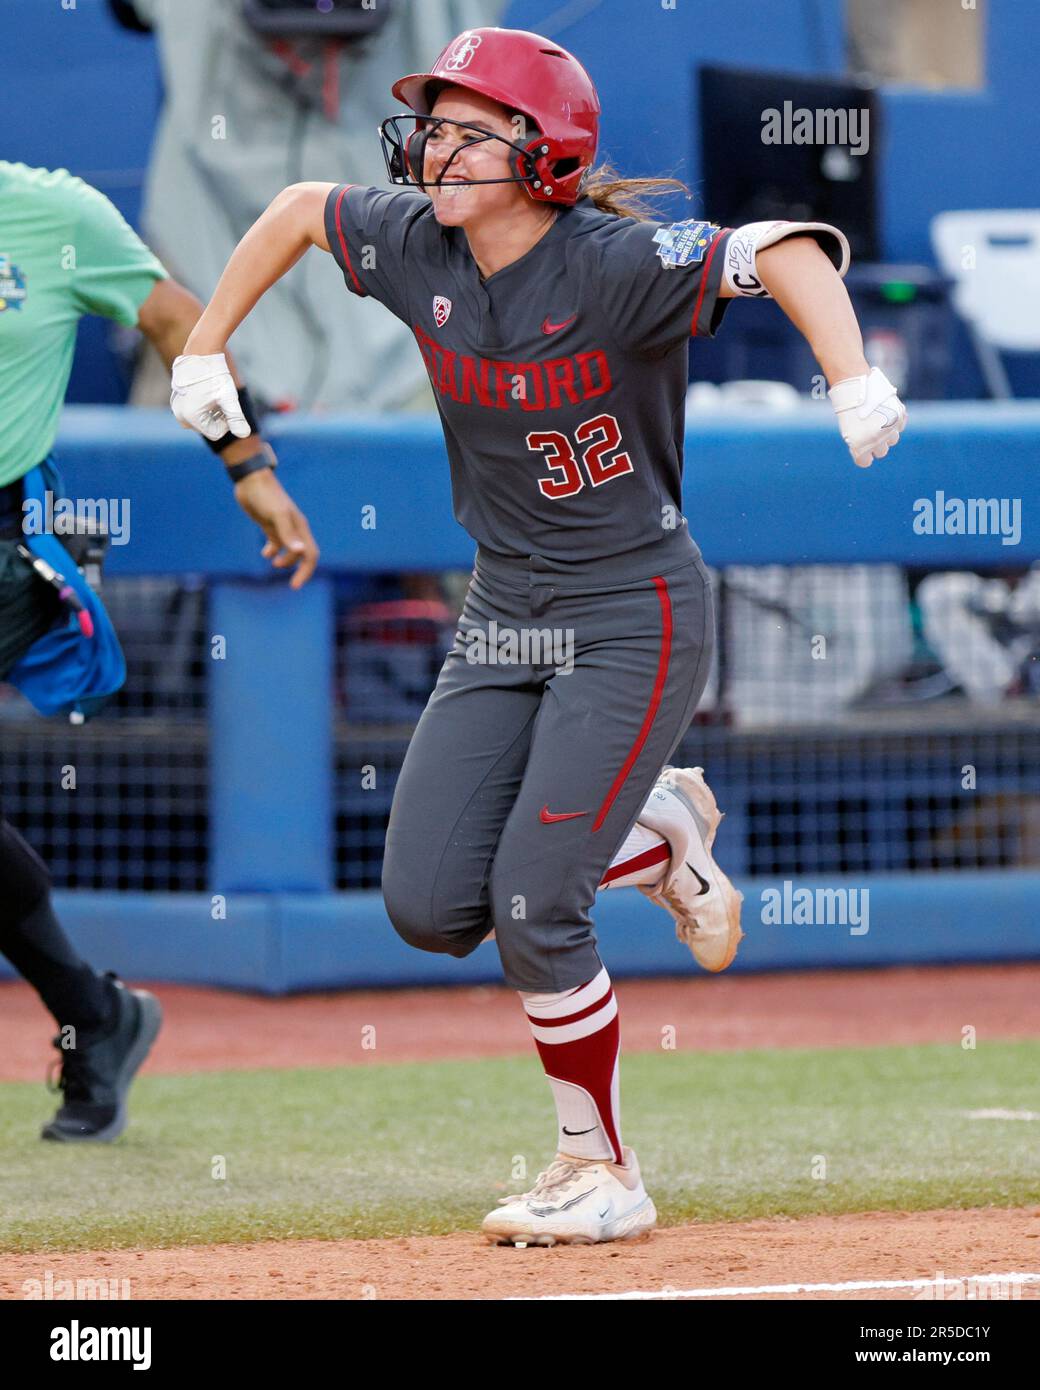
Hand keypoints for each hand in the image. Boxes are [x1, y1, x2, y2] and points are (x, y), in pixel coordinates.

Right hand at [170, 352, 250, 441]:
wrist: (201, 352)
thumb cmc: (215, 375)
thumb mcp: (228, 397)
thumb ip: (236, 418)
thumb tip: (245, 435)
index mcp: (191, 417)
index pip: (215, 433)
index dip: (226, 423)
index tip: (229, 406)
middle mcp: (180, 414)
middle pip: (207, 428)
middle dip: (217, 418)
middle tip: (222, 400)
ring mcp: (176, 407)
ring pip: (200, 420)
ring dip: (210, 413)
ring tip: (216, 396)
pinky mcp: (176, 399)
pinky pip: (192, 411)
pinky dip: (202, 407)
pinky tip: (208, 393)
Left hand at [232, 468, 318, 588]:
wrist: (251, 480)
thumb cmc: (265, 496)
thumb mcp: (277, 516)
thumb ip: (288, 534)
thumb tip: (300, 552)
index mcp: (300, 528)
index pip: (310, 555)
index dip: (306, 571)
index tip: (295, 585)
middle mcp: (294, 528)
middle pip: (303, 555)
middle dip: (299, 570)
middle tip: (291, 585)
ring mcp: (282, 526)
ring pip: (290, 550)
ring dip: (285, 560)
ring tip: (273, 563)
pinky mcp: (270, 523)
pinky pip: (276, 542)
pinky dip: (272, 551)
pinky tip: (265, 554)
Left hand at [828, 366, 907, 467]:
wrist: (856, 386)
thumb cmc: (849, 409)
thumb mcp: (849, 430)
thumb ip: (861, 444)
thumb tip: (872, 453)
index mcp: (860, 446)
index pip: (865, 462)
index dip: (862, 455)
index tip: (859, 449)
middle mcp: (876, 440)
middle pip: (881, 452)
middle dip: (875, 445)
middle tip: (869, 432)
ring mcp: (889, 428)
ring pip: (892, 440)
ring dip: (886, 434)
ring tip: (877, 421)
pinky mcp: (899, 416)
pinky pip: (900, 427)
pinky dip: (894, 422)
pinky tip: (885, 414)